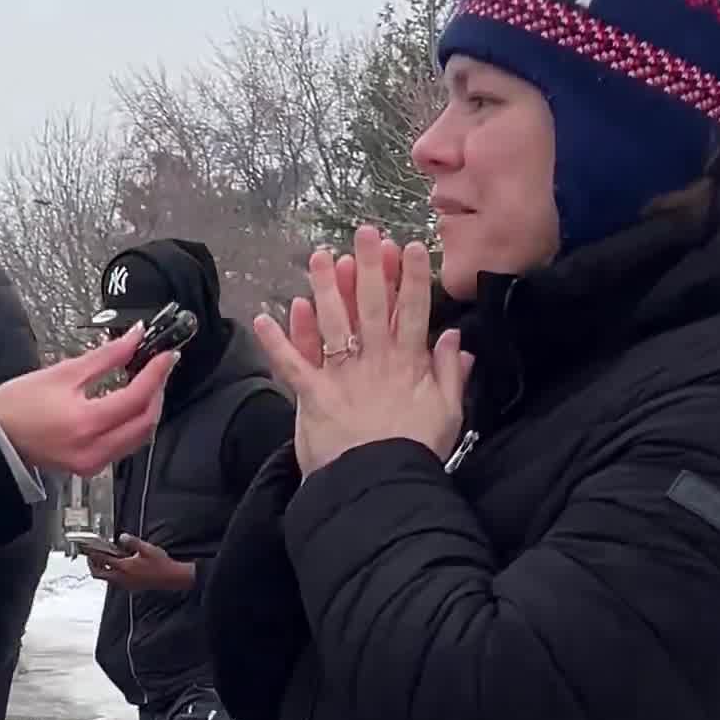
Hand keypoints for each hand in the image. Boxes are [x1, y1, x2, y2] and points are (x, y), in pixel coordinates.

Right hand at [0, 331, 174, 478]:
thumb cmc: (20, 403)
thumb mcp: (64, 372)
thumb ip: (106, 356)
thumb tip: (135, 337)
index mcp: (86, 422)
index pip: (137, 397)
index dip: (157, 373)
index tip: (167, 354)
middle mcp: (94, 449)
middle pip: (146, 421)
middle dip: (157, 392)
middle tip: (158, 367)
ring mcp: (94, 463)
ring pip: (139, 437)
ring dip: (148, 409)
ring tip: (146, 383)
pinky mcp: (91, 468)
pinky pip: (125, 446)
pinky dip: (133, 424)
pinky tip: (129, 405)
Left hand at [94, 536, 195, 595]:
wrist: (171, 578)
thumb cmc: (161, 564)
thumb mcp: (146, 548)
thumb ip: (132, 542)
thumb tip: (122, 537)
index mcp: (124, 567)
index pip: (103, 560)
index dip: (94, 554)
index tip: (89, 549)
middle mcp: (122, 578)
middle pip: (98, 574)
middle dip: (92, 565)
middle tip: (91, 556)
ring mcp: (125, 584)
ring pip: (105, 579)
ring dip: (101, 570)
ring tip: (102, 560)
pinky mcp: (130, 586)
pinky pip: (114, 582)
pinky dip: (110, 574)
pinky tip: (116, 567)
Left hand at [254, 228, 465, 477]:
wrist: (381, 487)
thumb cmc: (415, 452)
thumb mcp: (448, 413)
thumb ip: (452, 373)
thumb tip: (457, 339)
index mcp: (408, 364)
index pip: (413, 311)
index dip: (412, 277)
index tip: (410, 246)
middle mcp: (374, 361)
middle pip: (371, 306)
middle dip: (369, 266)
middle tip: (364, 232)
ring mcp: (342, 376)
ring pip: (333, 323)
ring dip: (325, 288)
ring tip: (320, 256)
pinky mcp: (314, 396)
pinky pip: (293, 364)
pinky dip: (277, 342)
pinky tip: (263, 315)